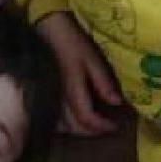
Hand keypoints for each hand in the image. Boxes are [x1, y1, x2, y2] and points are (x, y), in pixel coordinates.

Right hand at [36, 11, 121, 135]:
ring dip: (78, 130)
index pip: (87, 118)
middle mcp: (58, 99)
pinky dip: (65, 125)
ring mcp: (48, 99)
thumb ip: (103, 83)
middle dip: (93, 131)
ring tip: (92, 125)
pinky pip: (53, 119)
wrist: (48, 30)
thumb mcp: (92, 60)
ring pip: (62, 126)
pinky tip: (74, 120)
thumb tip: (117, 103)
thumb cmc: (73, 43)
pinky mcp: (42, 96)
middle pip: (75, 127)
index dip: (102, 126)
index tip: (116, 126)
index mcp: (72, 90)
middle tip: (107, 127)